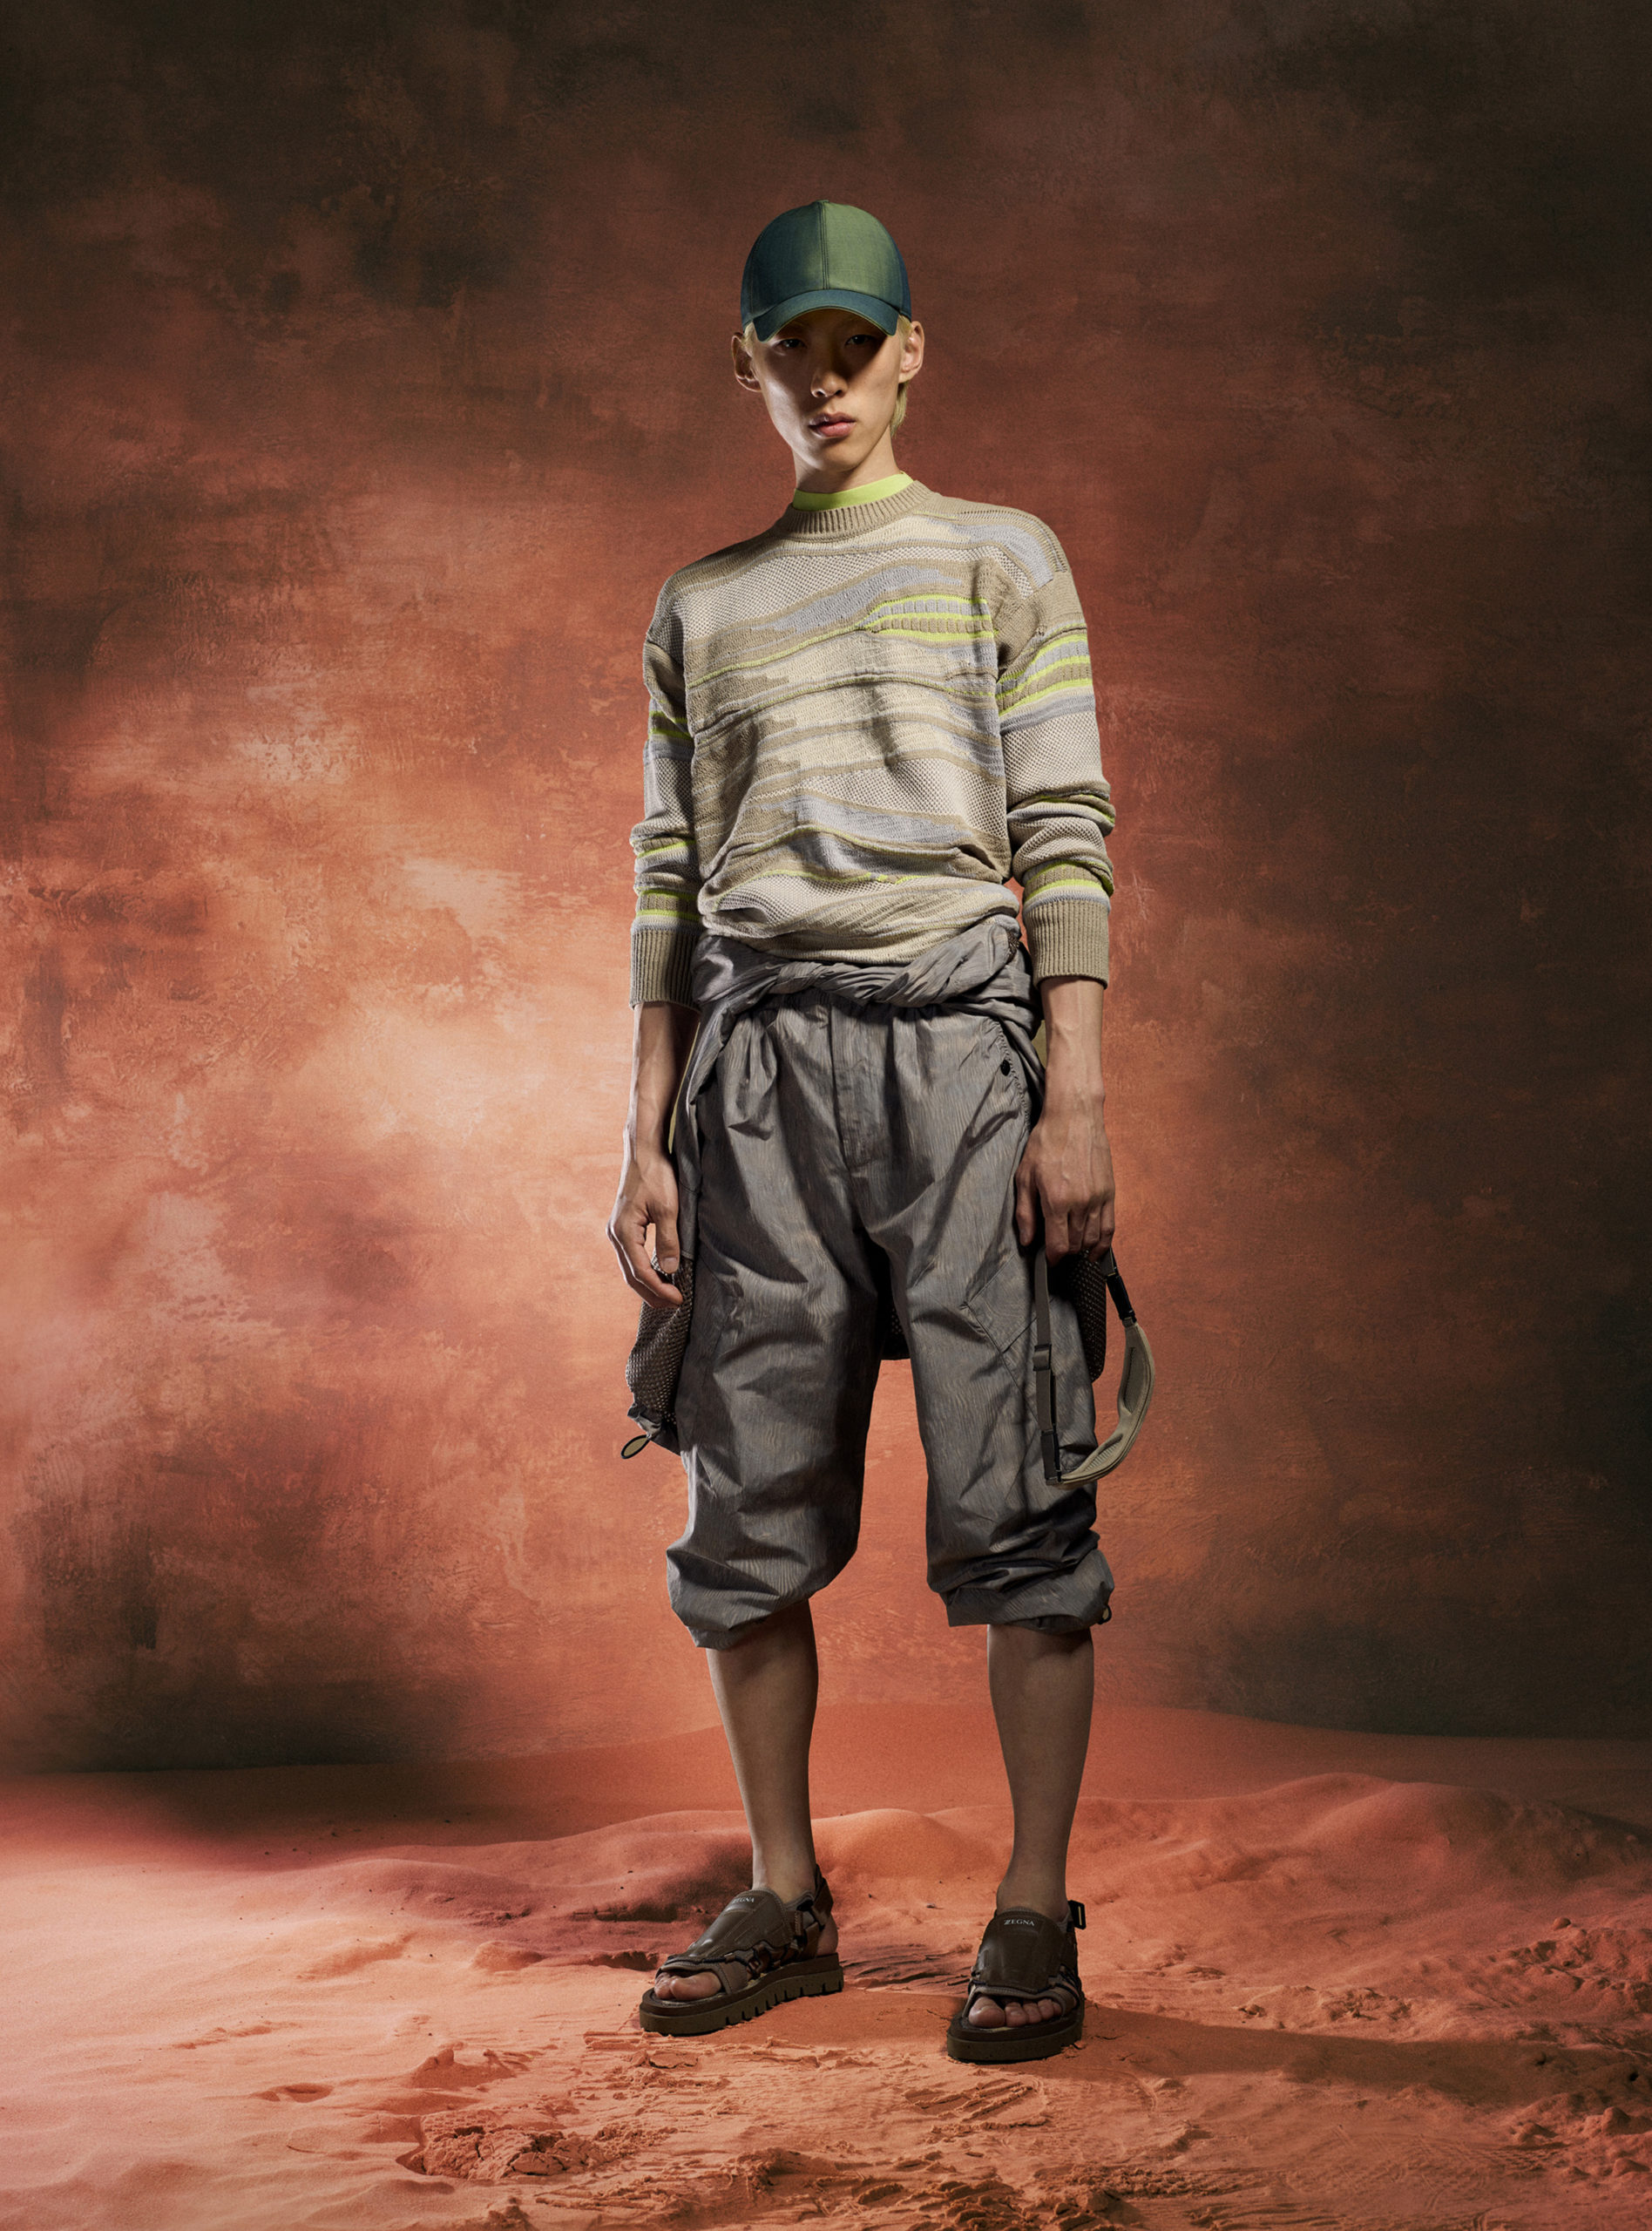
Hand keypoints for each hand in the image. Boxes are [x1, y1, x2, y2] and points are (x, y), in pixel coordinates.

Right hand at [607, 1146, 683, 1307]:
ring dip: (648, 1285)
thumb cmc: (656, 1175)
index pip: (640, 1272)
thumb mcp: (668, 1208)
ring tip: (668, 1296)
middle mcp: (615, 1234)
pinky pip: (632, 1257)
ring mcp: (617, 1231)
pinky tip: (659, 1277)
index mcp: (623, 1232)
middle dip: (652, 1294)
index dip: (659, 1289)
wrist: (644, 1152)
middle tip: (675, 1305)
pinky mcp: (624, 1227)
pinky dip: (645, 1272)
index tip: (678, 1299)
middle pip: (631, 1276)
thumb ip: (668, 1240)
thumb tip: (670, 1271)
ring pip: (630, 1268)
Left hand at [1013, 1087, 1115, 1263]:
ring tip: (1071, 1248)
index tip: (1048, 1260)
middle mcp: (1081, 1203)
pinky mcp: (1110, 1193)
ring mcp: (1098, 1199)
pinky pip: (1109, 1227)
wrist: (1075, 1117)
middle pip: (1075, 1245)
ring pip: (1092, 1239)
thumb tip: (1027, 1240)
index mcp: (1057, 1201)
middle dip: (1064, 1252)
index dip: (1052, 1259)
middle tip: (1055, 1248)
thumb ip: (1025, 1212)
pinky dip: (1103, 1243)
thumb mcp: (1025, 1176)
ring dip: (1081, 1248)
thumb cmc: (1047, 1142)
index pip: (1059, 1246)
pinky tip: (1095, 1251)